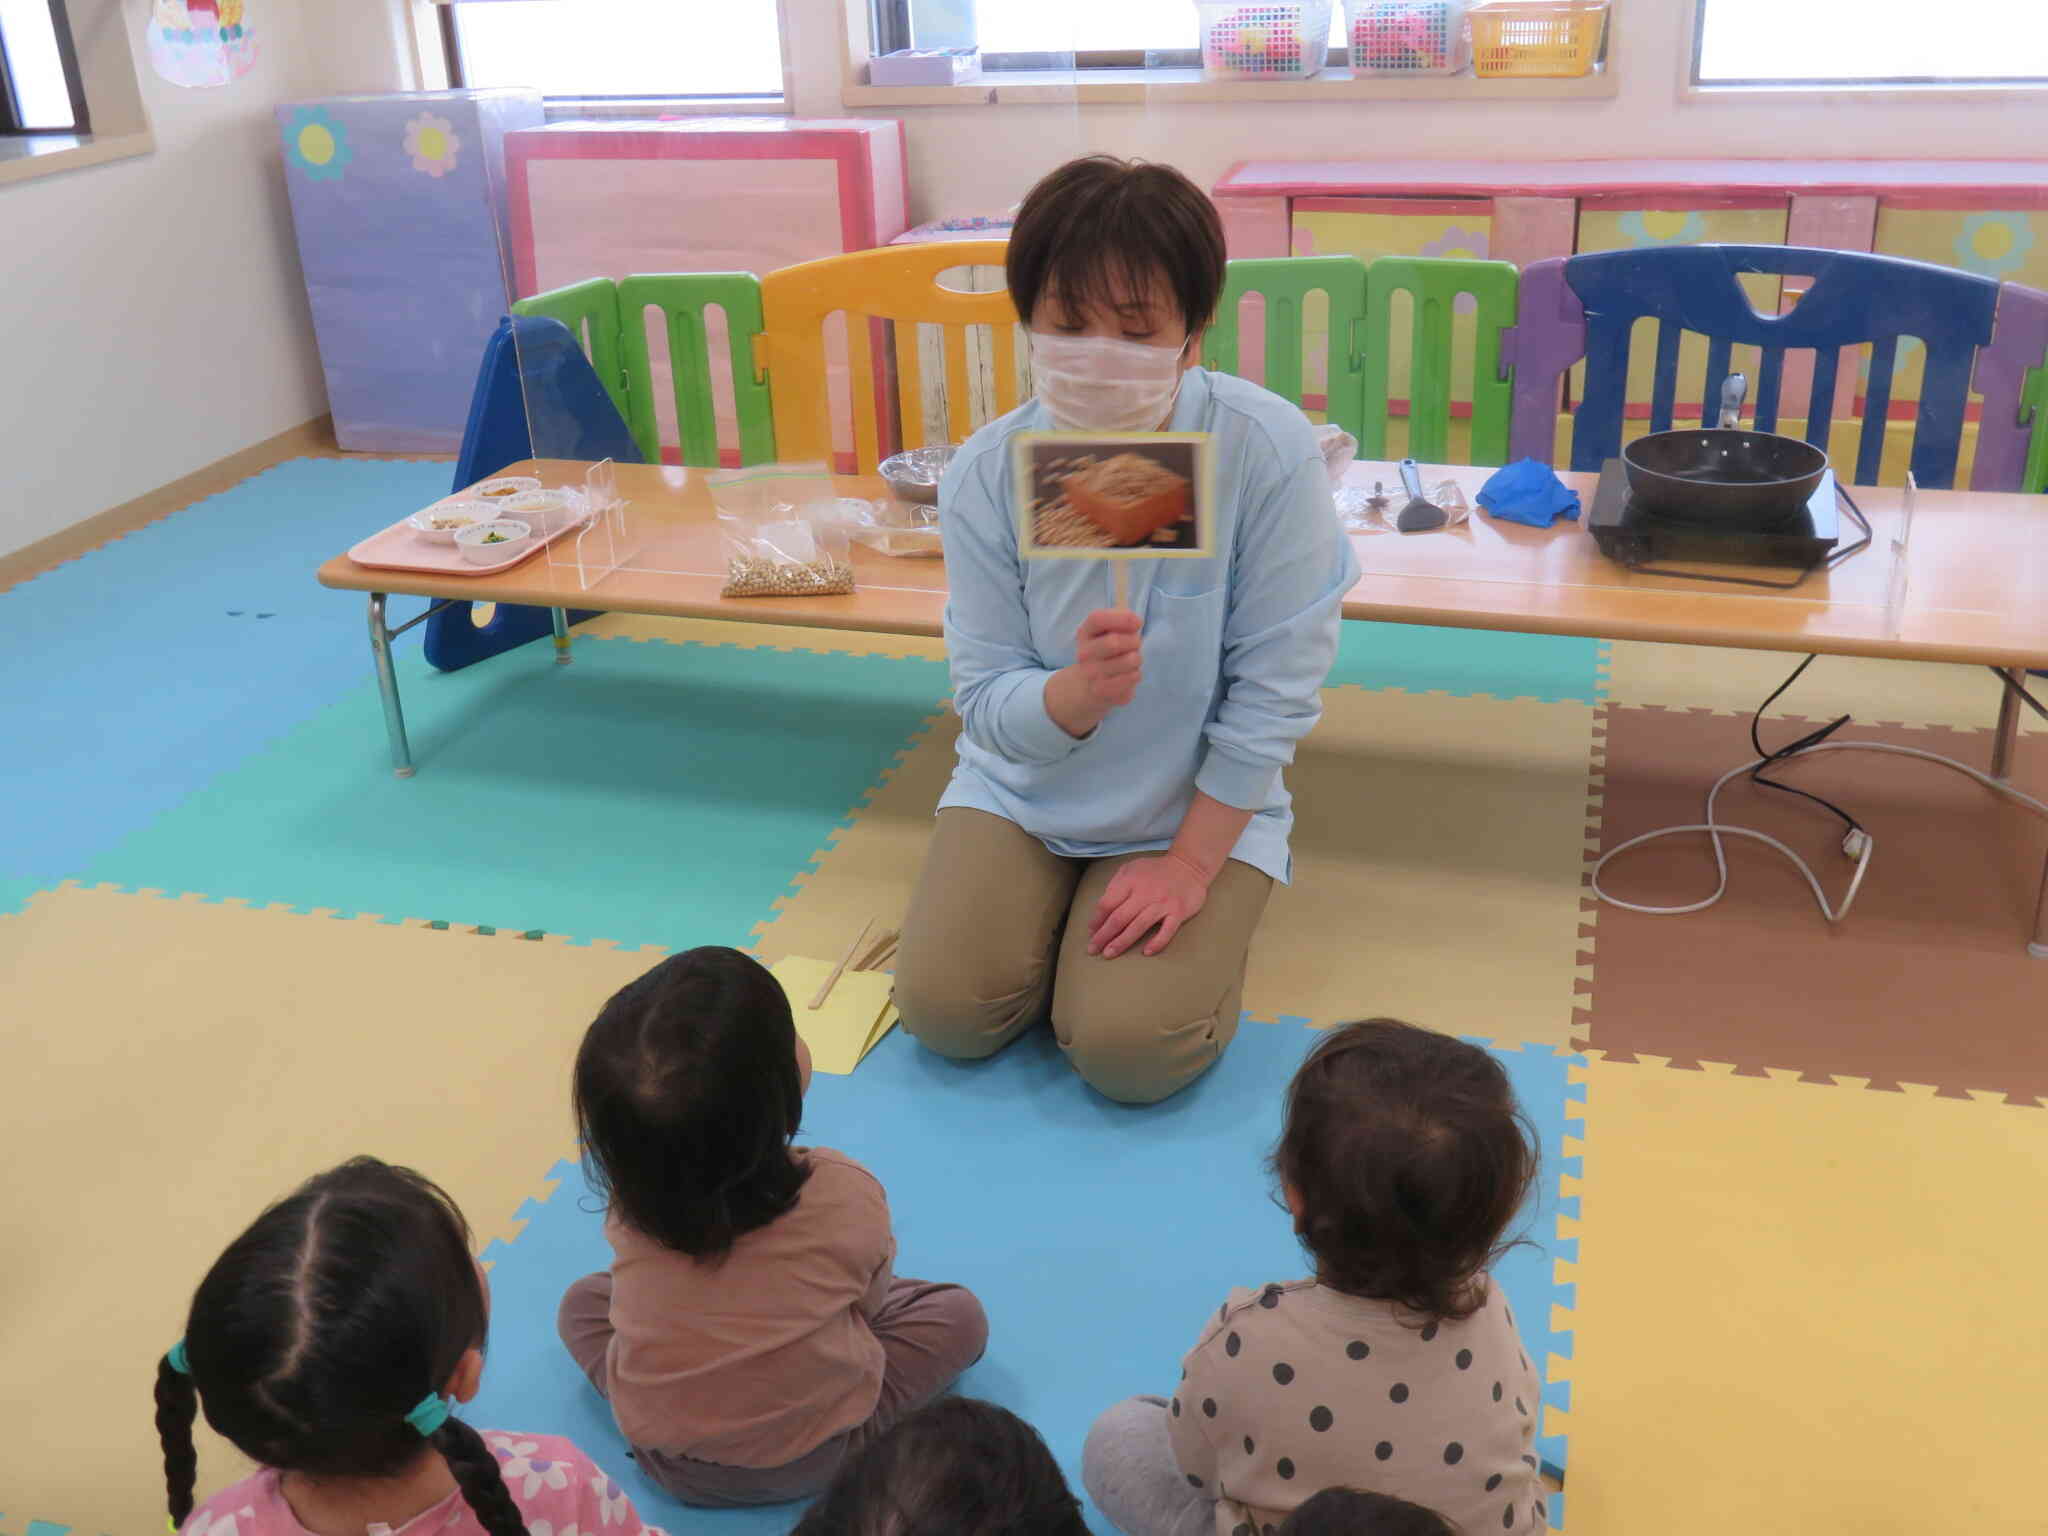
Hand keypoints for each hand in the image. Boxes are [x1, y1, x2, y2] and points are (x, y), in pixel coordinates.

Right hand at [1045, 609, 1142, 737]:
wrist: (1086, 685)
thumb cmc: (1105, 651)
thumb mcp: (1108, 631)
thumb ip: (1121, 621)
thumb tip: (1135, 622)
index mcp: (1085, 633)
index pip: (1097, 619)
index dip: (1122, 618)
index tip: (1137, 623)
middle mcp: (1084, 653)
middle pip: (1114, 642)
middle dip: (1133, 641)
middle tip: (1135, 644)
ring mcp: (1091, 674)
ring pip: (1129, 660)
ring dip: (1137, 658)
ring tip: (1131, 661)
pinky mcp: (1103, 691)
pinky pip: (1132, 677)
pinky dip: (1135, 674)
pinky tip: (1126, 675)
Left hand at [1089, 853, 1209, 958]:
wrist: (1188, 866)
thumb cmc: (1155, 871)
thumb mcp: (1131, 869)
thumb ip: (1115, 885)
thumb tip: (1100, 910)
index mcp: (1130, 881)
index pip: (1107, 903)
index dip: (1097, 920)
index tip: (1091, 933)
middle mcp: (1145, 893)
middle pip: (1119, 918)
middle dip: (1103, 936)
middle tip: (1093, 950)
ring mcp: (1163, 903)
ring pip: (1139, 926)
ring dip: (1122, 942)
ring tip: (1109, 954)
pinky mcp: (1179, 912)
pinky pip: (1167, 930)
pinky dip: (1157, 942)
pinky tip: (1146, 952)